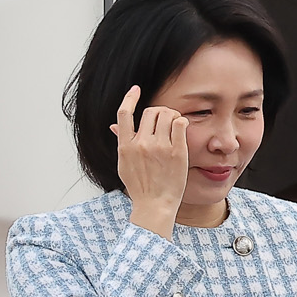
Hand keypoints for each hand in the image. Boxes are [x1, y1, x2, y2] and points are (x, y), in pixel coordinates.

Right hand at [112, 85, 187, 238]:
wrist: (155, 206)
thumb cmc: (140, 188)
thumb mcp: (124, 165)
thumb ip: (122, 143)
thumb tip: (114, 126)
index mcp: (126, 146)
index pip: (124, 113)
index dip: (130, 98)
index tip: (136, 90)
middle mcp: (141, 144)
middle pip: (151, 111)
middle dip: (159, 112)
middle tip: (165, 121)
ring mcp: (159, 148)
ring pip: (167, 114)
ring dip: (172, 116)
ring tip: (174, 126)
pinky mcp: (177, 152)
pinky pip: (180, 123)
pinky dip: (181, 122)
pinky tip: (181, 129)